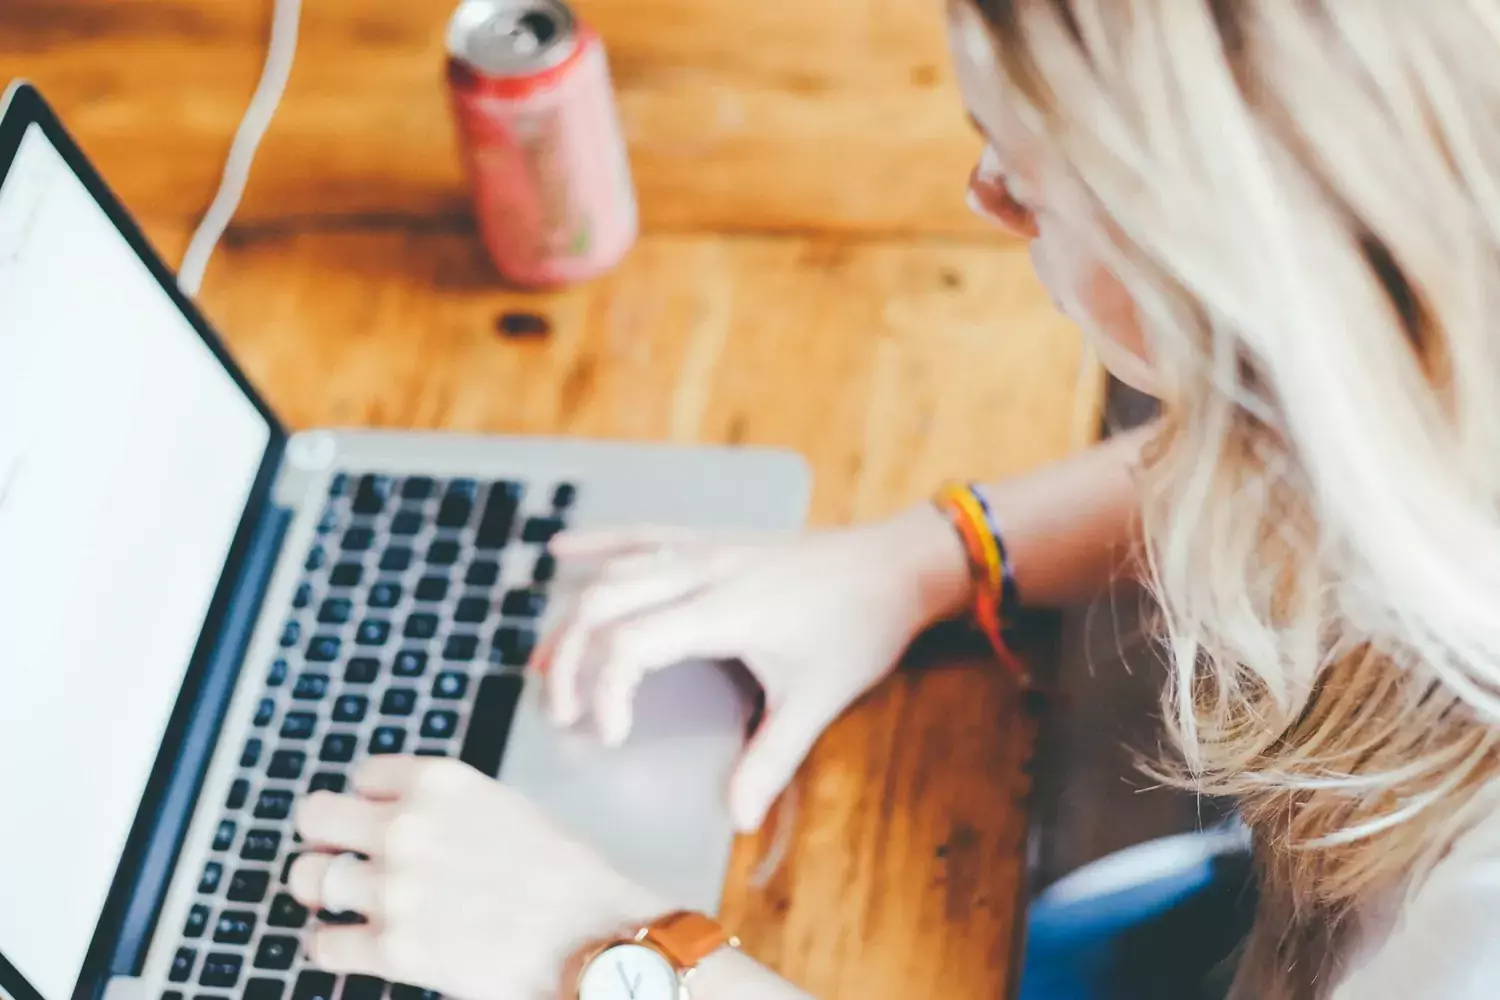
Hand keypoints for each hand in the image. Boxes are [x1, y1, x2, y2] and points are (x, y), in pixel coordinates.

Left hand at [288, 757, 662, 999]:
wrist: (593, 937)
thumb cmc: (561, 875)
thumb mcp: (501, 807)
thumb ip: (443, 808)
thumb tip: (394, 819)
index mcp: (438, 782)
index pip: (362, 775)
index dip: (370, 801)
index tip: (379, 820)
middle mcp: (406, 827)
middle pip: (313, 816)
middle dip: (326, 838)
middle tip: (343, 857)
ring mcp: (393, 889)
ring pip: (308, 877)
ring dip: (325, 891)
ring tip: (350, 903)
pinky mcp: (392, 949)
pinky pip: (322, 942)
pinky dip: (335, 945)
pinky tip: (361, 944)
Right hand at [536, 506, 970, 832]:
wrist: (897, 563)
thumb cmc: (860, 628)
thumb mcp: (818, 699)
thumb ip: (772, 759)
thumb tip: (738, 819)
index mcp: (723, 610)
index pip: (630, 644)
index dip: (606, 693)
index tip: (612, 738)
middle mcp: (703, 570)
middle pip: (604, 605)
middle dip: (570, 661)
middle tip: (563, 715)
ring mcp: (705, 547)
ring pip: (615, 572)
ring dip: (573, 617)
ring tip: (544, 664)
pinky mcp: (713, 538)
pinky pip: (642, 533)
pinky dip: (598, 543)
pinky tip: (561, 552)